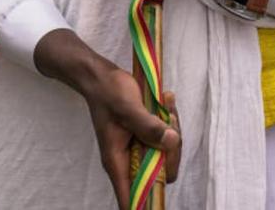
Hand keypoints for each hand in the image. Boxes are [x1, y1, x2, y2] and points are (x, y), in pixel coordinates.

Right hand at [86, 70, 180, 207]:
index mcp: (118, 162)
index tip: (162, 186)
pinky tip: (166, 102)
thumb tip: (172, 141)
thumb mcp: (128, 107)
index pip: (132, 198)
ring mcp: (138, 148)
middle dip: (172, 150)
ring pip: (165, 154)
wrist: (101, 77)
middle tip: (169, 120)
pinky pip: (165, 138)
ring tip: (167, 104)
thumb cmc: (109, 93)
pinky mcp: (145, 136)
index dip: (148, 200)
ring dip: (173, 131)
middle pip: (159, 174)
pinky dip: (169, 122)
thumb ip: (149, 126)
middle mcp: (128, 160)